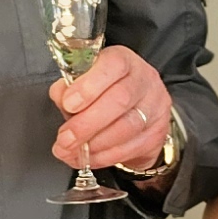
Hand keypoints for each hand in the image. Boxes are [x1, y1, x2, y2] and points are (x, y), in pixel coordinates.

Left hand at [51, 44, 174, 172]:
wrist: (135, 110)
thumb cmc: (103, 92)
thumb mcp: (83, 82)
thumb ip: (68, 88)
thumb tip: (61, 98)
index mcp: (124, 60)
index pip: (113, 65)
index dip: (89, 86)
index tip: (68, 104)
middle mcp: (144, 80)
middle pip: (120, 100)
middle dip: (87, 124)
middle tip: (66, 138)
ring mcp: (154, 107)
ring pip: (126, 128)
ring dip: (94, 144)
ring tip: (72, 151)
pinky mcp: (156, 133)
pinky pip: (130, 149)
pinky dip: (103, 157)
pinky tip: (87, 158)